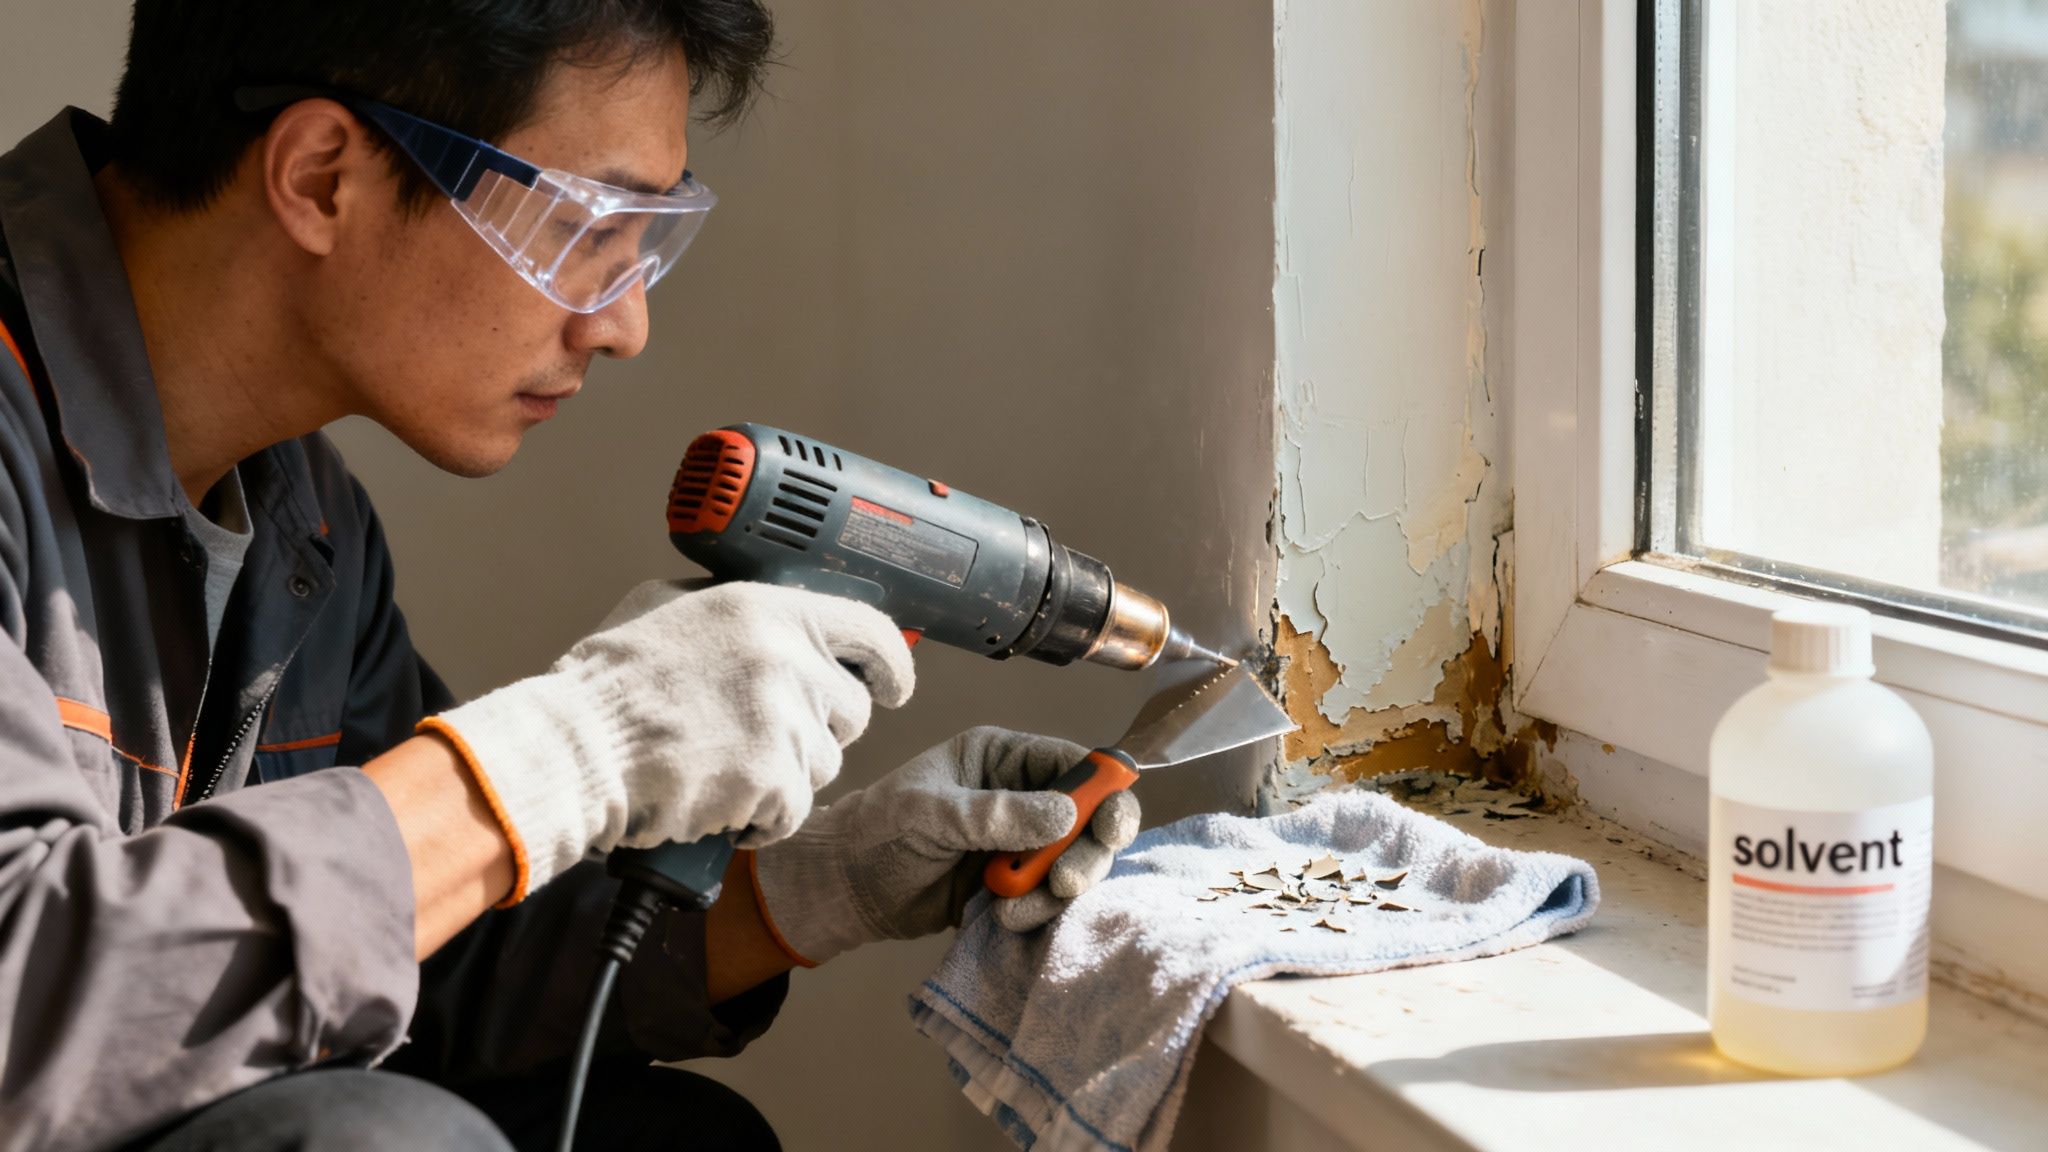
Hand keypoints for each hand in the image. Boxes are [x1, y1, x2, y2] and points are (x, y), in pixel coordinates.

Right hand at [421, 580, 913, 901]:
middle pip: (851, 711)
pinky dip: (762, 817)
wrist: (575, 750)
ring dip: (784, 776)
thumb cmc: (606, 687)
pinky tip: (717, 799)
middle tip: (759, 736)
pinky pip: (794, 810)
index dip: (891, 664)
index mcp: (766, 610)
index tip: (895, 683)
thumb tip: (777, 620)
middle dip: (818, 730)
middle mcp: (786, 659)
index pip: (869, 631)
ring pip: (826, 765)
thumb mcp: (666, 608)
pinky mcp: (775, 780)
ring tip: (722, 766)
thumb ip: (732, 610)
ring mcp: (784, 722)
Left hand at [752, 726, 1142, 963]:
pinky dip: (1040, 913)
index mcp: (1003, 758)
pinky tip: (1006, 918)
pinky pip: (1051, 899)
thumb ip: (994, 814)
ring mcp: (1021, 844)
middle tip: (1065, 884)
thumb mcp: (930, 812)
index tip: (1110, 828)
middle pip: (1089, 818)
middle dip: (1087, 852)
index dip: (1103, 791)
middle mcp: (1022, 796)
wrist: (845, 888)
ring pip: (1075, 863)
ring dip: (1057, 891)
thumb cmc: (877, 829)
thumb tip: (1066, 815)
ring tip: (1013, 908)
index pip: (1074, 764)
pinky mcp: (1015, 886)